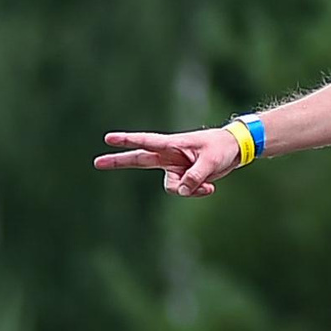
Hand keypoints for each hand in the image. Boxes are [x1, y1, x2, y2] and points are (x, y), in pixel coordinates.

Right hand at [94, 127, 241, 196]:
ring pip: (171, 187)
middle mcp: (169, 156)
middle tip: (97, 162)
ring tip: (208, 183)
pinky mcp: (182, 177)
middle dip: (118, 161)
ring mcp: (174, 167)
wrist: (234, 151)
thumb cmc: (221, 148)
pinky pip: (183, 191)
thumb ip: (194, 177)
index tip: (108, 138)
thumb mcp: (211, 162)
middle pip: (139, 159)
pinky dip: (196, 192)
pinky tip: (210, 187)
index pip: (146, 142)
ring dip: (189, 189)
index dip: (127, 140)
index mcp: (173, 144)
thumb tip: (180, 191)